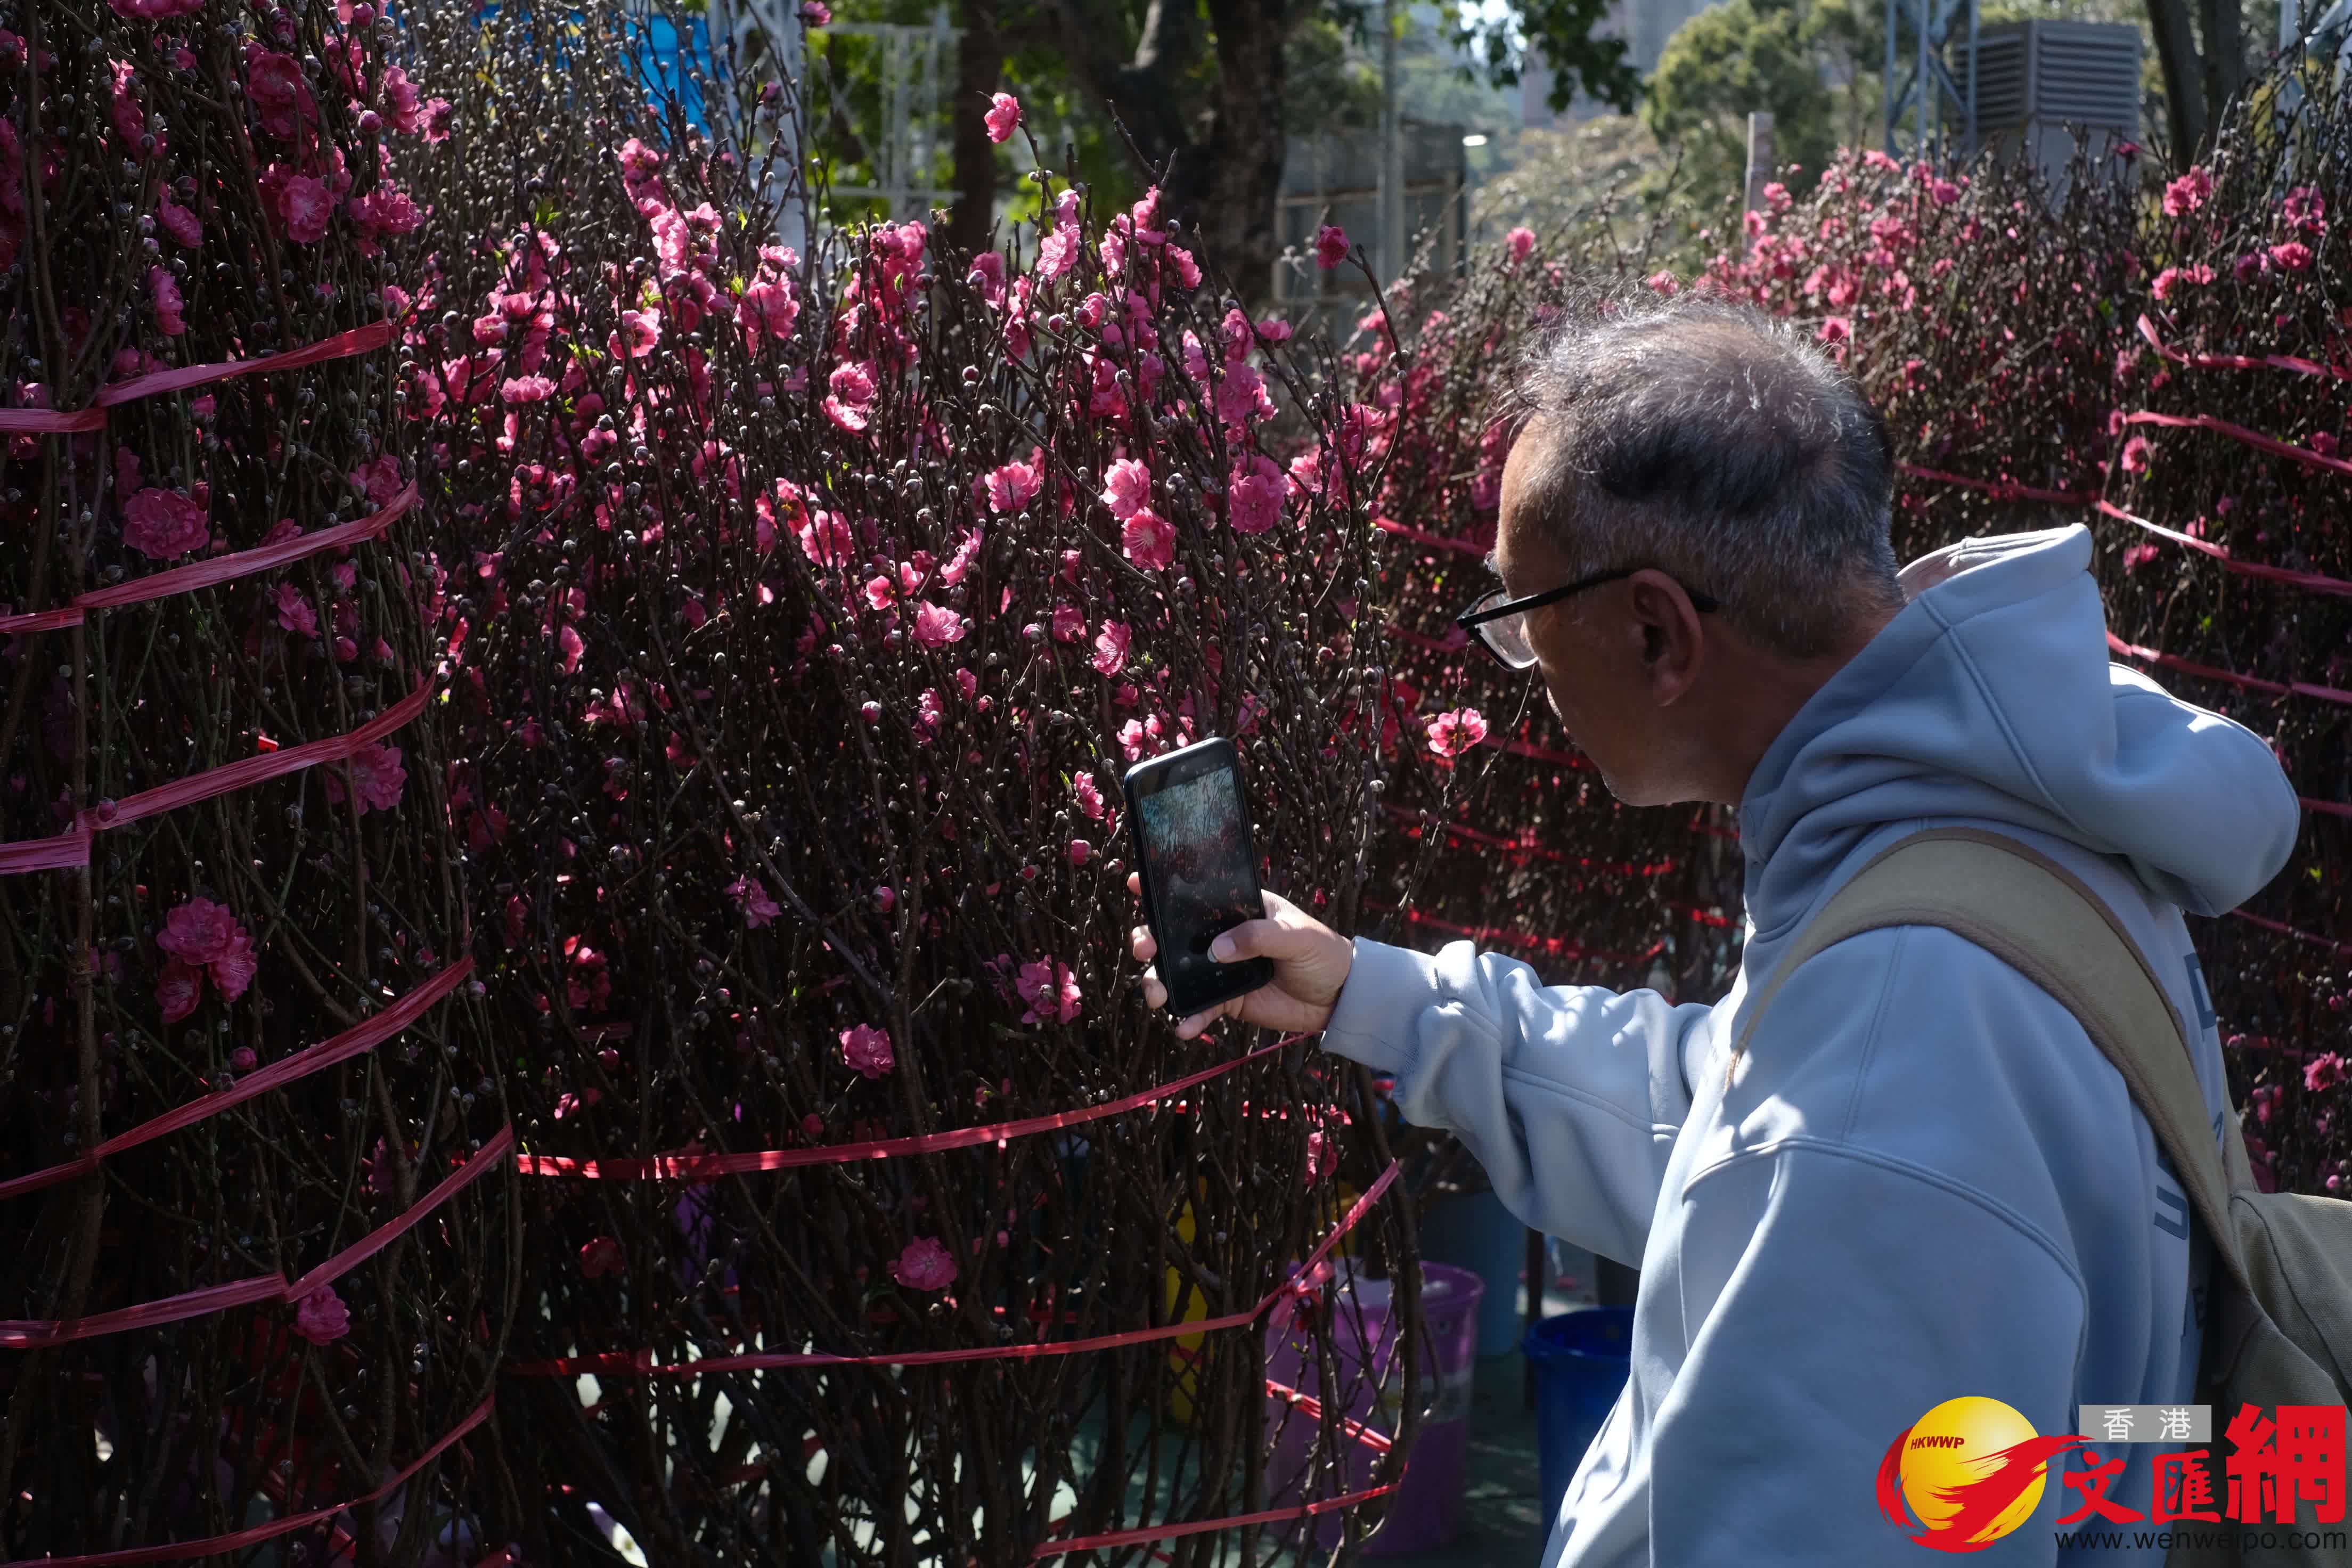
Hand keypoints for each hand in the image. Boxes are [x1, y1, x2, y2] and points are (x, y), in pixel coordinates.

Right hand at [1128, 871, 1354, 1039]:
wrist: (1340, 998)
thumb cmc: (1322, 953)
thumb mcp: (1296, 935)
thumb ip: (1258, 936)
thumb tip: (1216, 949)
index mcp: (1238, 908)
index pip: (1196, 894)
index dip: (1164, 889)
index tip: (1137, 884)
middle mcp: (1222, 936)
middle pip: (1173, 935)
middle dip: (1149, 940)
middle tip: (1143, 949)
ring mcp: (1221, 970)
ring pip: (1177, 974)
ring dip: (1159, 983)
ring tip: (1156, 998)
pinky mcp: (1227, 1001)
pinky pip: (1199, 1009)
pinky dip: (1187, 1018)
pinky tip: (1182, 1028)